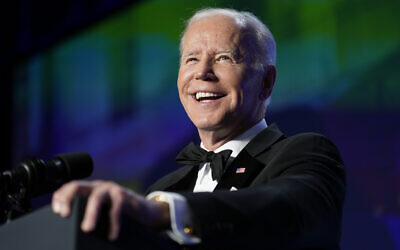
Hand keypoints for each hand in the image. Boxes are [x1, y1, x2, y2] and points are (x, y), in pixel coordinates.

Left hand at [52, 180, 169, 240]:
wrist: (147, 211)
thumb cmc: (121, 214)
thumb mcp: (102, 212)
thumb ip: (89, 214)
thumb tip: (68, 232)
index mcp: (89, 190)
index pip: (69, 187)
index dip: (60, 196)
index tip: (56, 211)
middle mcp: (99, 187)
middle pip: (77, 186)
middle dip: (68, 198)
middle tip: (64, 215)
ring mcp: (112, 190)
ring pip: (97, 198)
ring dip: (90, 214)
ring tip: (87, 229)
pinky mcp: (125, 197)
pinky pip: (116, 209)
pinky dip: (113, 223)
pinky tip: (112, 235)